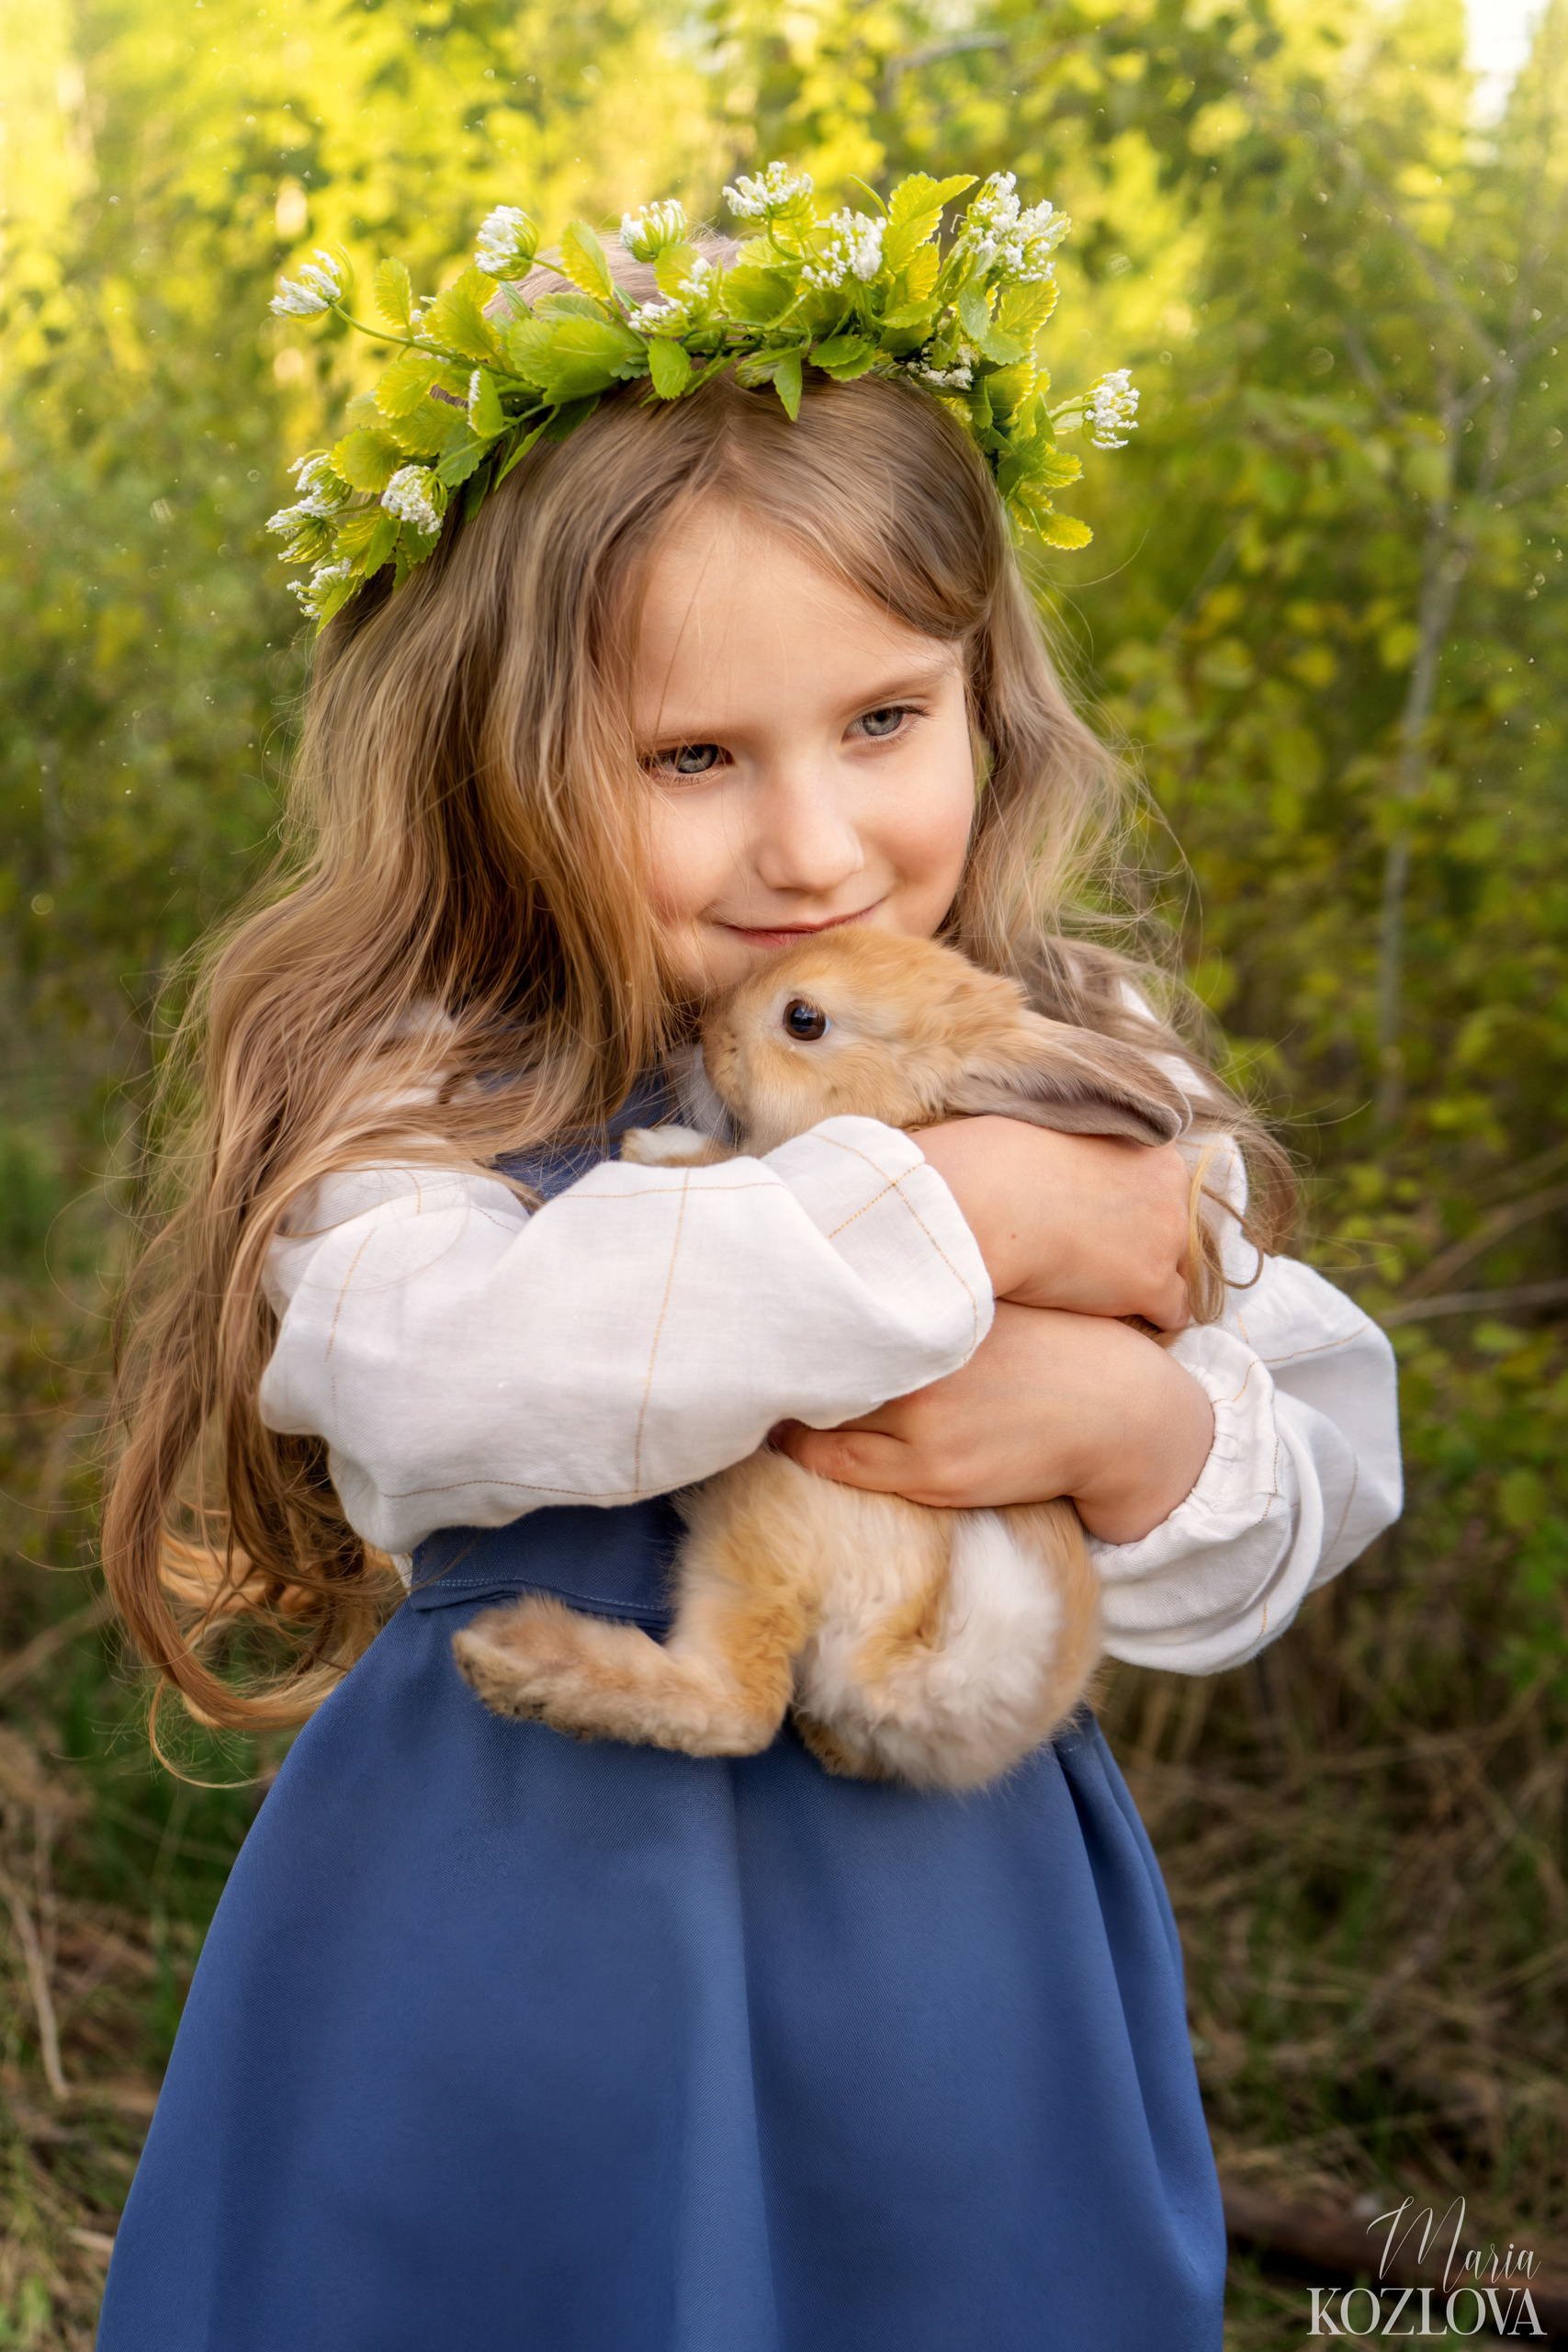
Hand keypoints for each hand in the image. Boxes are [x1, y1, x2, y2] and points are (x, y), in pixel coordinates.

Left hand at [772, 1303, 1214, 1543]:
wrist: (1113, 1410)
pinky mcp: (931, 1474)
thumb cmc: (1041, 1344)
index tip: (756, 1296)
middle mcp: (926, 1362)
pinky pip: (837, 1466)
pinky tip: (790, 1433)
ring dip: (785, 1404)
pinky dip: (805, 1448)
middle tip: (736, 1341)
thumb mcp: (983, 1299)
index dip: (787, 1303)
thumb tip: (835, 1271)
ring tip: (760, 1387)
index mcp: (938, 1305)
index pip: (834, 1299)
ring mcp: (924, 1423)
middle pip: (817, 1357)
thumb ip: (918, 1289)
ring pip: (818, 1416)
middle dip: (777, 1351)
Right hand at [915, 1117, 1193, 1328]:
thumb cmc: (1000, 1163)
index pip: (1165, 1189)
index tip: (1101, 1221)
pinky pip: (1174, 1312)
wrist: (988, 1200)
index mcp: (1153, 1149)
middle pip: (1175, 1229)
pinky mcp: (1150, 1283)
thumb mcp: (1059, 1136)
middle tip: (1097, 1254)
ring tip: (1104, 1289)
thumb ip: (1086, 1154)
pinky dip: (1152, 1316)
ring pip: (1177, 1272)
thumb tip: (1070, 1171)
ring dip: (1146, 1281)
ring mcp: (1165, 1237)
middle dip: (1144, 1244)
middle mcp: (1172, 1190)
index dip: (1133, 1209)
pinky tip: (1118, 1315)